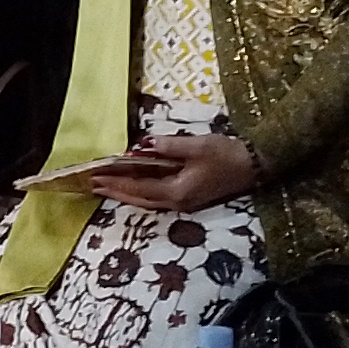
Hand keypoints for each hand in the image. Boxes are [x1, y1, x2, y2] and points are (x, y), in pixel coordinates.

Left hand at [87, 130, 258, 211]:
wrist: (256, 166)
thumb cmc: (227, 154)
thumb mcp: (197, 146)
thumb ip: (169, 146)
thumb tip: (143, 145)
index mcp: (177, 192)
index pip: (138, 188)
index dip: (116, 182)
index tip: (96, 176)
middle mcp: (177, 202)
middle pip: (138, 199)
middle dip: (115, 191)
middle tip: (92, 184)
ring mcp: (184, 202)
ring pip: (146, 201)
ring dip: (125, 193)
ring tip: (105, 186)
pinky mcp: (189, 197)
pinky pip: (156, 197)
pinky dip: (140, 192)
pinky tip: (132, 185)